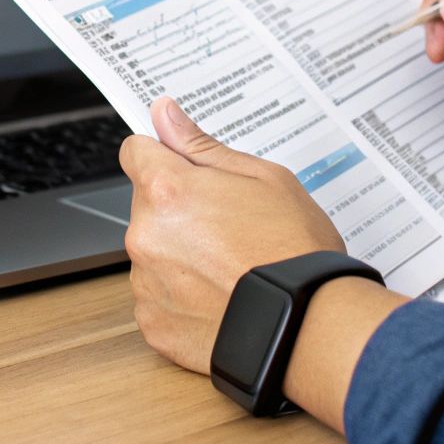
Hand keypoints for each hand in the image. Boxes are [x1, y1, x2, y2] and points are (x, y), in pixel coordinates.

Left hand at [119, 96, 344, 374]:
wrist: (308, 328)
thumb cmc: (294, 251)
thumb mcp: (264, 179)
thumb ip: (203, 146)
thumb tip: (165, 114)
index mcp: (168, 190)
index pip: (135, 152)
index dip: (163, 156)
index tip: (185, 169)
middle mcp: (146, 235)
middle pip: (147, 205)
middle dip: (177, 208)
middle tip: (227, 226)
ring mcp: (145, 283)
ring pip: (153, 252)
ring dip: (178, 254)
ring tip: (228, 267)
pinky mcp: (153, 324)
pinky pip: (159, 298)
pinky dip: (181, 297)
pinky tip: (220, 298)